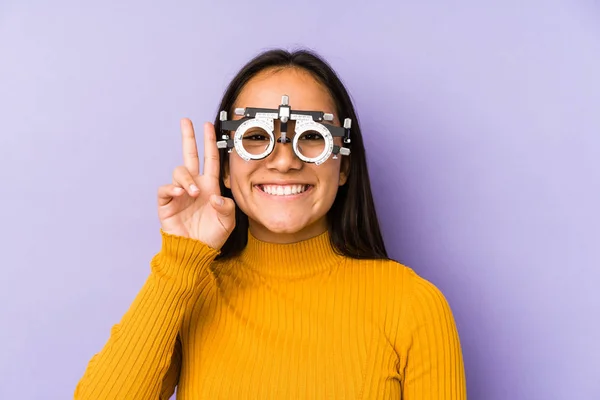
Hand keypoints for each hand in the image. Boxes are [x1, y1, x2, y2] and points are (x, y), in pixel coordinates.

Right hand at [157, 119, 235, 249]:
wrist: (195, 251)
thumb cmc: (212, 235)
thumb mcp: (228, 222)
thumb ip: (227, 208)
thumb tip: (214, 196)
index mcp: (210, 186)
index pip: (210, 159)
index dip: (209, 142)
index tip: (207, 125)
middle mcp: (194, 185)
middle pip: (189, 155)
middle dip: (188, 137)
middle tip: (186, 121)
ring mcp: (180, 193)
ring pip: (180, 171)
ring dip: (187, 178)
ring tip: (193, 192)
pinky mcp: (167, 203)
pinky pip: (166, 188)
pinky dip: (173, 188)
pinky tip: (182, 194)